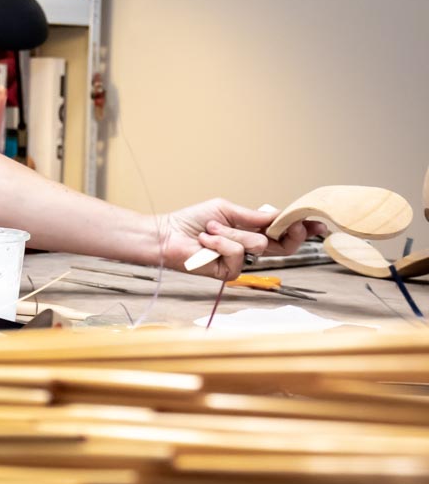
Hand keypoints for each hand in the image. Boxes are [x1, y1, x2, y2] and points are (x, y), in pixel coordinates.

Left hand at [158, 199, 326, 279]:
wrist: (166, 234)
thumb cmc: (192, 221)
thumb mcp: (227, 210)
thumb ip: (255, 216)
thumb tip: (281, 215)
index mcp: (252, 232)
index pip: (282, 233)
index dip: (301, 229)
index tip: (317, 222)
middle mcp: (249, 248)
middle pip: (284, 246)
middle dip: (290, 232)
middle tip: (293, 225)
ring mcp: (240, 262)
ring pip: (257, 245)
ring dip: (232, 232)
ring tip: (210, 228)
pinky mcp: (228, 273)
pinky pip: (237, 255)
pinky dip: (220, 243)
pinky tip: (206, 241)